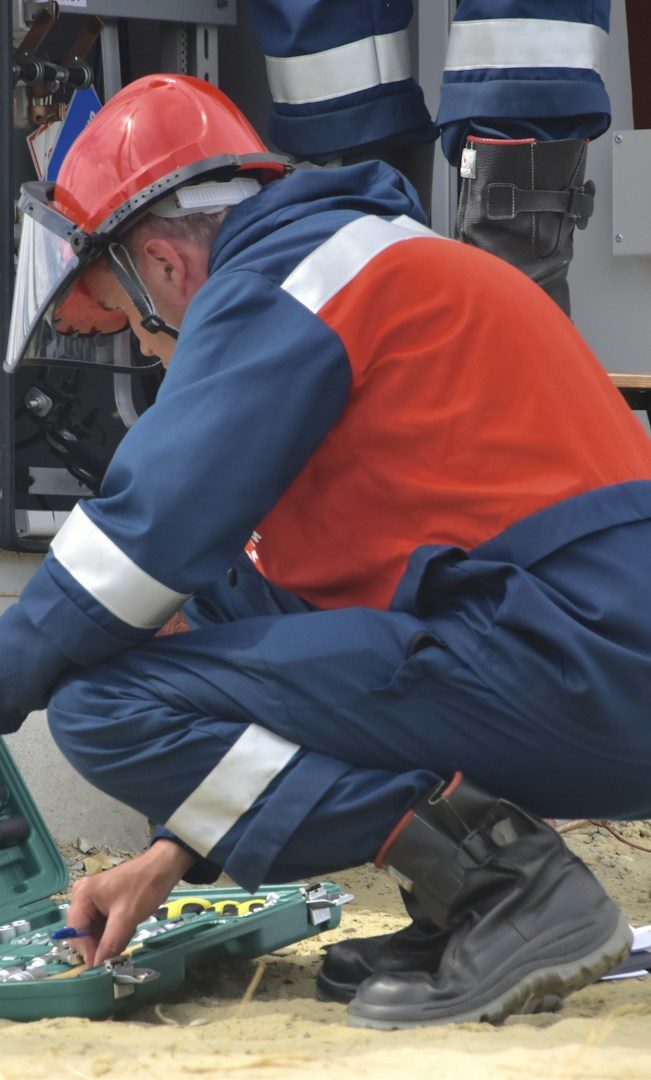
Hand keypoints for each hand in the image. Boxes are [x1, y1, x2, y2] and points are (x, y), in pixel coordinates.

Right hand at [66, 839, 194, 966]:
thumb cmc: (144, 888)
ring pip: (94, 932)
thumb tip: (95, 965)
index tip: (101, 965)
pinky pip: (103, 926)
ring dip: (109, 939)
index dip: (87, 950)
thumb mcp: (126, 918)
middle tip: (119, 946)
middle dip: (100, 943)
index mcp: (82, 895)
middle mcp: (82, 897)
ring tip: (127, 933)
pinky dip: (114, 932)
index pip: (75, 931)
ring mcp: (92, 900)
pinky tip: (127, 928)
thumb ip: (109, 943)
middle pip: (83, 932)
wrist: (163, 868)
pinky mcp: (103, 903)